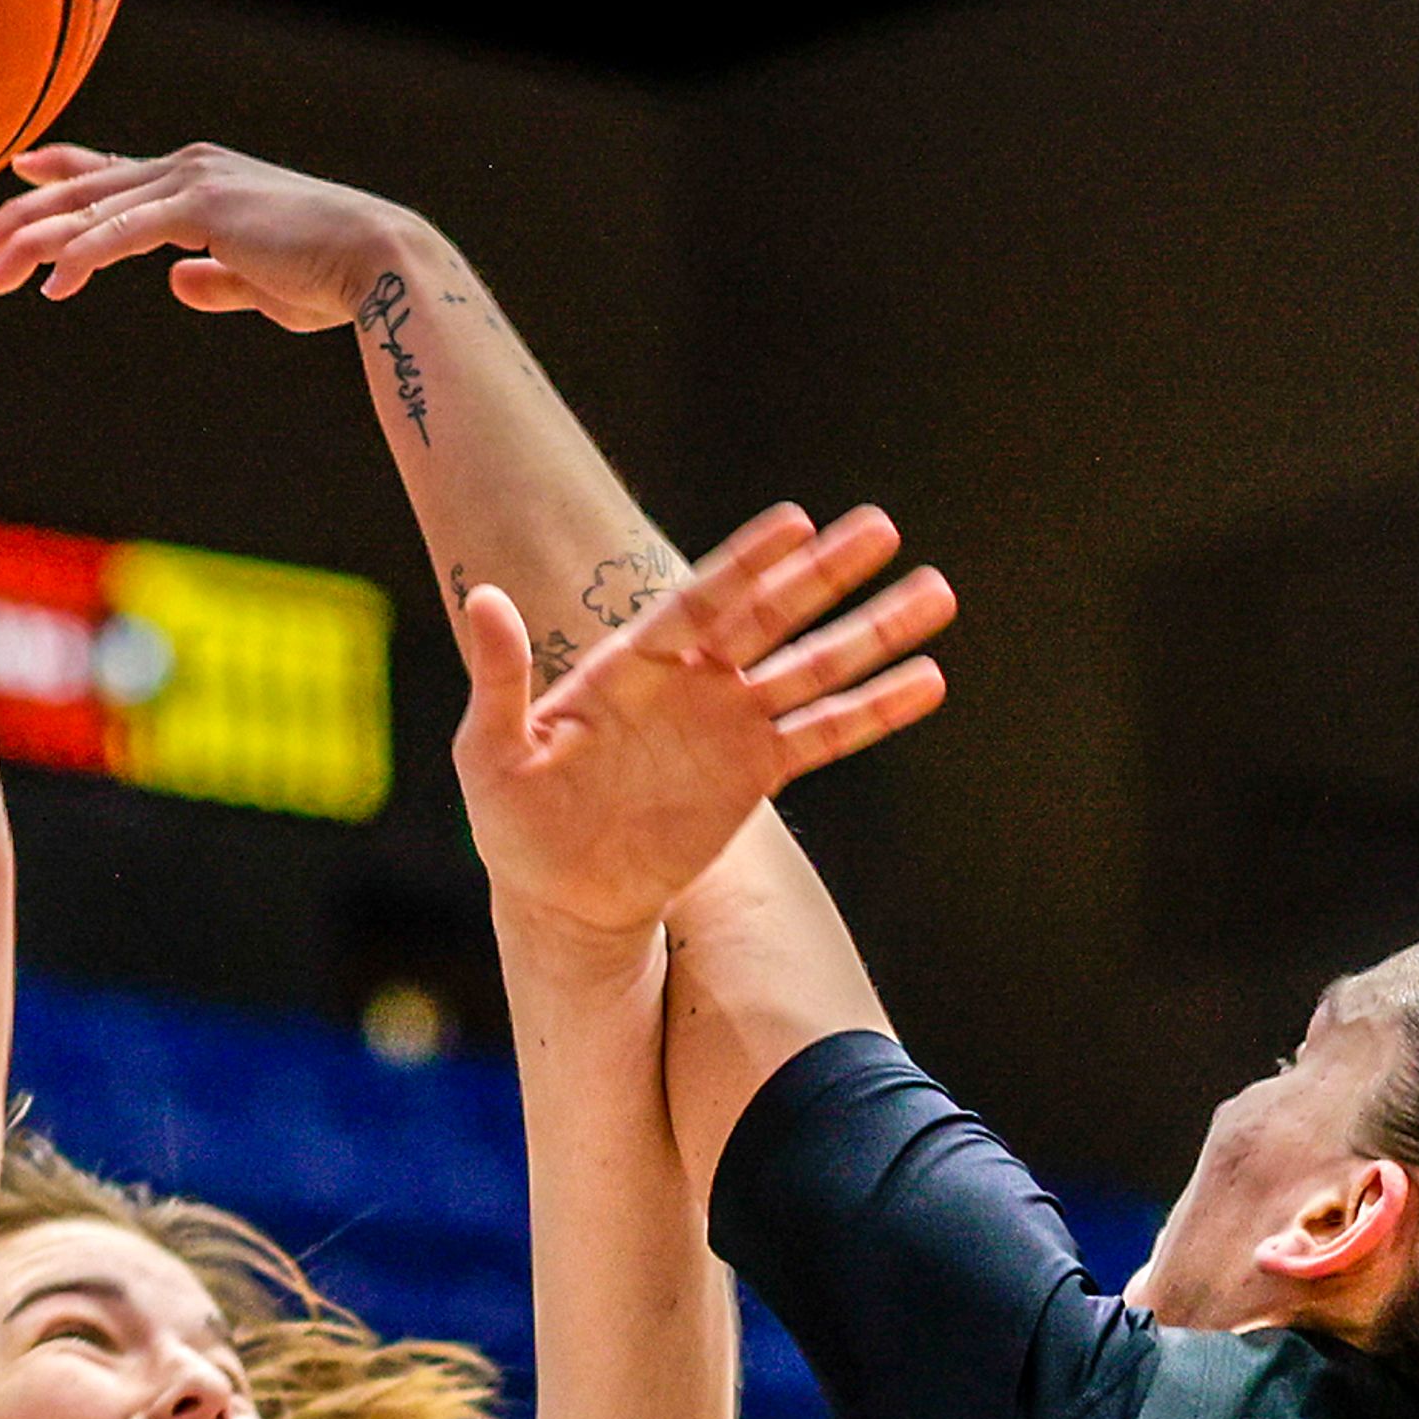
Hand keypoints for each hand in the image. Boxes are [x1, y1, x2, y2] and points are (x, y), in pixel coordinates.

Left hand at [0, 141, 424, 316]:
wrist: (378, 263)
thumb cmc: (331, 278)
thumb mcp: (260, 283)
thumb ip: (215, 279)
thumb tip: (176, 283)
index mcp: (203, 180)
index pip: (115, 170)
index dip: (62, 169)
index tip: (19, 170)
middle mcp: (190, 168)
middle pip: (87, 189)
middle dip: (27, 219)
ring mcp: (193, 183)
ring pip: (91, 209)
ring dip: (36, 243)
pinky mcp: (201, 209)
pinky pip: (122, 232)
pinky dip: (82, 258)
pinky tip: (51, 285)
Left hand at [455, 505, 955, 935]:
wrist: (560, 894)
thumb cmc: (513, 820)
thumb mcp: (491, 751)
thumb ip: (499, 676)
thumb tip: (483, 598)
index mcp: (631, 665)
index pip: (700, 602)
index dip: (747, 565)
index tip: (797, 523)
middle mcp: (692, 682)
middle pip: (770, 617)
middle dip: (826, 574)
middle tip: (883, 528)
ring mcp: (730, 724)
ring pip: (813, 668)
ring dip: (873, 632)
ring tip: (936, 593)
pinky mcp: (756, 773)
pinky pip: (825, 735)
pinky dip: (875, 710)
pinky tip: (927, 682)